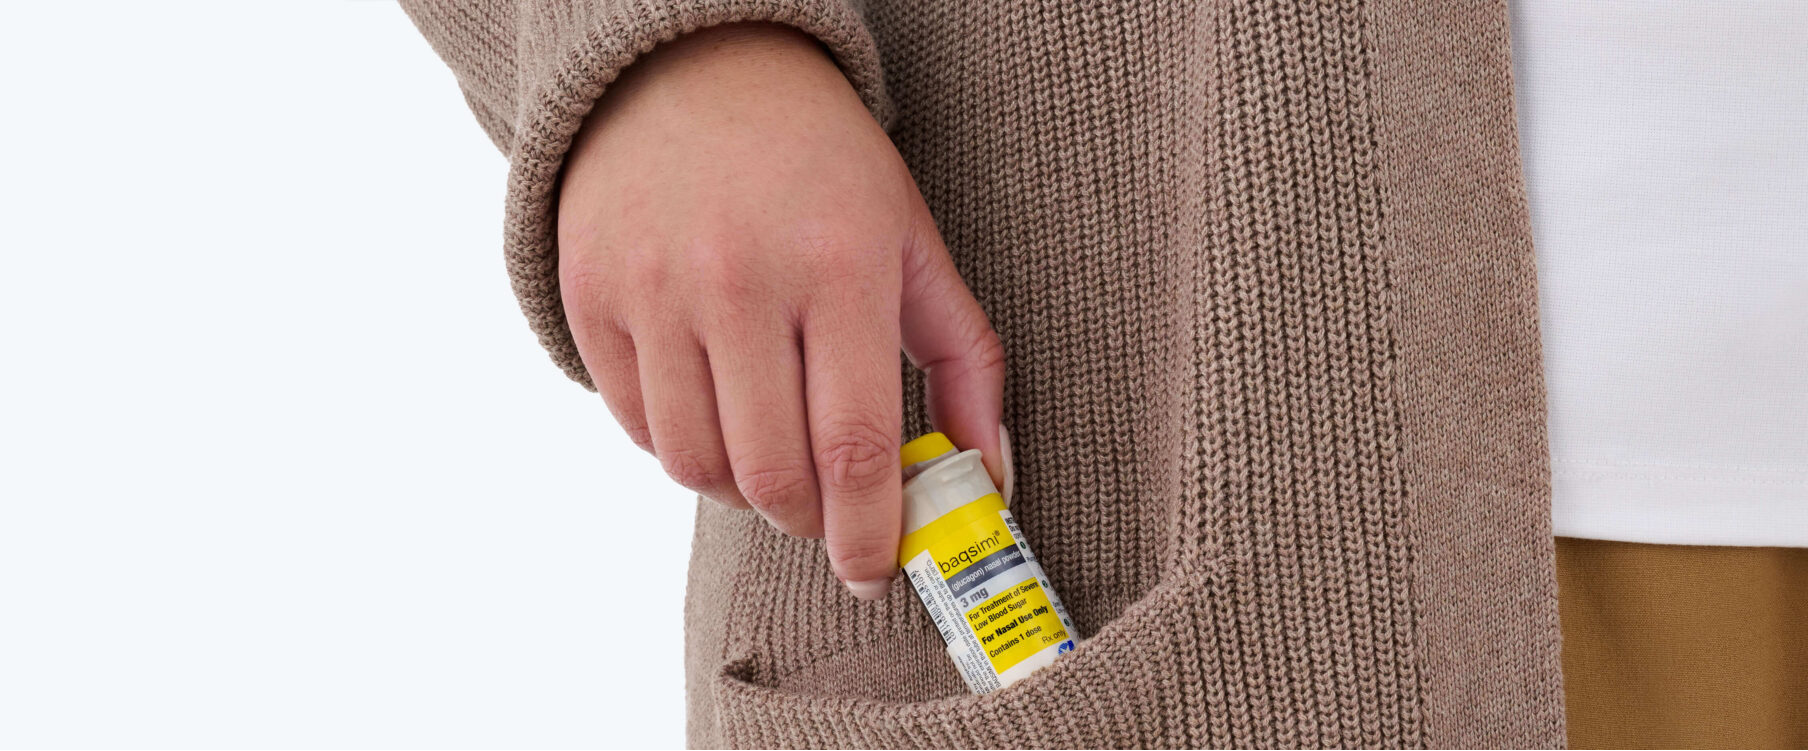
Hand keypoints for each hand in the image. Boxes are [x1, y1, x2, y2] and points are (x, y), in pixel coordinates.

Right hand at [557, 24, 1005, 598]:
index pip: (854, 446)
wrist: (691, 67)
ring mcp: (654, 288)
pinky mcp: (592, 295)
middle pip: (772, 475)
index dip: (868, 533)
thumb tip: (988, 473)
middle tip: (829, 518)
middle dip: (810, 524)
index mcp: (839, 264)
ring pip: (695, 465)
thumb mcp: (911, 238)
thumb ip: (964, 357)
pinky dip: (682, 448)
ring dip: (743, 494)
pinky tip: (716, 415)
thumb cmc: (819, 162)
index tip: (876, 572)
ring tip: (773, 463)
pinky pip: (636, 425)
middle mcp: (740, 279)